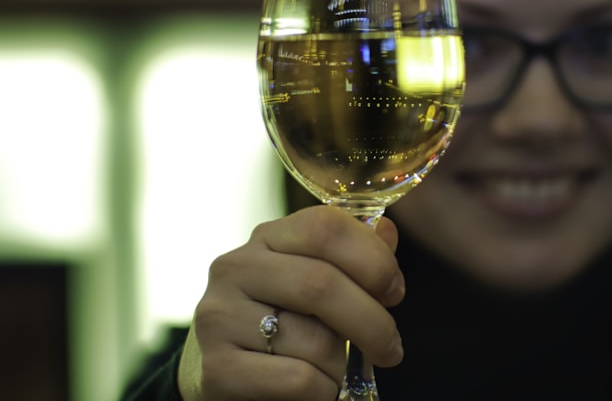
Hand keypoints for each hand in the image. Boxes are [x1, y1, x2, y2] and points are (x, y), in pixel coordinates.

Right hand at [178, 205, 405, 399]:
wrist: (221, 376)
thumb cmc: (282, 325)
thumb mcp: (313, 284)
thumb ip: (352, 258)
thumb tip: (387, 231)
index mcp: (265, 238)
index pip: (325, 227)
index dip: (373, 258)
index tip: (394, 292)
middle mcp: (235, 268)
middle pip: (322, 283)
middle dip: (372, 322)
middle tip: (390, 349)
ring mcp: (219, 317)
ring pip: (314, 341)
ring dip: (342, 367)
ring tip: (335, 372)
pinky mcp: (217, 369)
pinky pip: (298, 380)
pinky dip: (322, 392)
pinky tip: (315, 390)